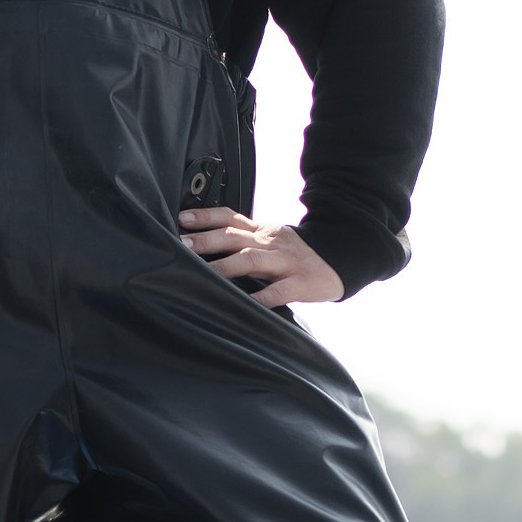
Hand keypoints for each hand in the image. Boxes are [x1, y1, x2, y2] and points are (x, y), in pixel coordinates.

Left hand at [179, 209, 341, 305]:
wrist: (339, 260)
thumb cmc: (295, 255)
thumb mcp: (270, 240)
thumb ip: (243, 241)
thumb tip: (202, 245)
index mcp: (261, 231)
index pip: (230, 217)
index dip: (206, 216)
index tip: (182, 218)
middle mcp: (270, 242)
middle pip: (234, 237)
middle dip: (206, 240)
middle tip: (182, 245)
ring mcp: (285, 262)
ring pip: (251, 260)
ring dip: (224, 266)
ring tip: (202, 273)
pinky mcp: (300, 283)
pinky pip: (277, 292)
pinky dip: (260, 298)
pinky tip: (245, 304)